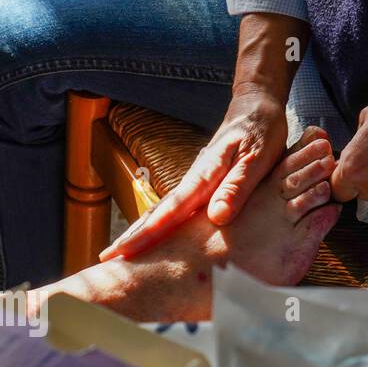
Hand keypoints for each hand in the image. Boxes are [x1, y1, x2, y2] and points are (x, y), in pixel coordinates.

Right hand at [100, 88, 289, 260]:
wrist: (256, 107)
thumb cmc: (261, 131)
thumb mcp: (256, 158)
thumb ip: (237, 187)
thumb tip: (216, 217)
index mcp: (204, 177)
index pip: (170, 211)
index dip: (148, 233)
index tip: (125, 250)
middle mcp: (192, 182)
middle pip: (155, 213)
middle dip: (131, 236)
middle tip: (106, 259)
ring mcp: (193, 184)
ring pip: (160, 212)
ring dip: (139, 232)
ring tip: (118, 252)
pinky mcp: (199, 187)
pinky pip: (173, 211)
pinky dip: (156, 225)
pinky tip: (150, 236)